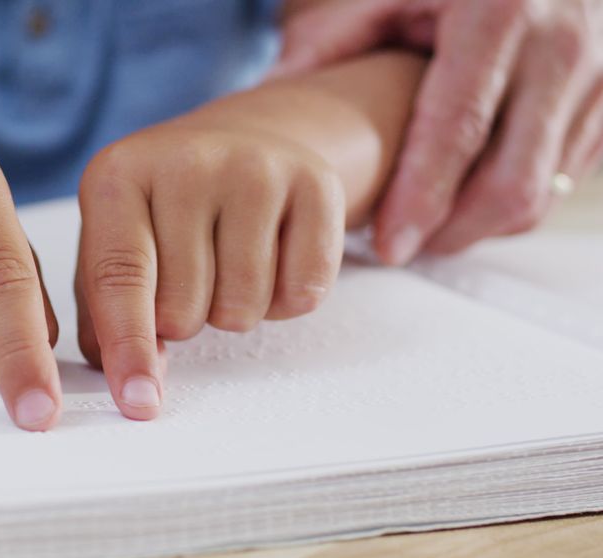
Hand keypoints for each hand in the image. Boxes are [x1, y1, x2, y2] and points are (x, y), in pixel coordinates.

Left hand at [75, 116, 345, 419]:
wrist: (244, 142)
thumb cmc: (166, 210)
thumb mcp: (115, 243)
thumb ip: (103, 311)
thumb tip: (121, 375)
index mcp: (118, 177)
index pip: (119, 277)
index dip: (129, 348)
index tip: (138, 403)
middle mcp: (186, 161)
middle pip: (184, 306)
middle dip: (184, 321)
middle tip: (189, 283)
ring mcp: (255, 167)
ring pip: (243, 306)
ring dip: (234, 311)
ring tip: (227, 267)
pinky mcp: (315, 184)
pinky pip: (304, 292)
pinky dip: (285, 300)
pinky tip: (271, 259)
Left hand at [275, 0, 602, 261]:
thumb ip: (338, 35)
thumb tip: (274, 89)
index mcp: (500, 17)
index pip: (458, 132)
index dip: (420, 199)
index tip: (387, 245)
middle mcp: (560, 52)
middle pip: (508, 184)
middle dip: (448, 233)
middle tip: (397, 247)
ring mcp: (597, 85)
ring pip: (538, 196)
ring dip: (476, 228)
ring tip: (424, 226)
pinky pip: (560, 185)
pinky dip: (510, 207)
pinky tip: (467, 200)